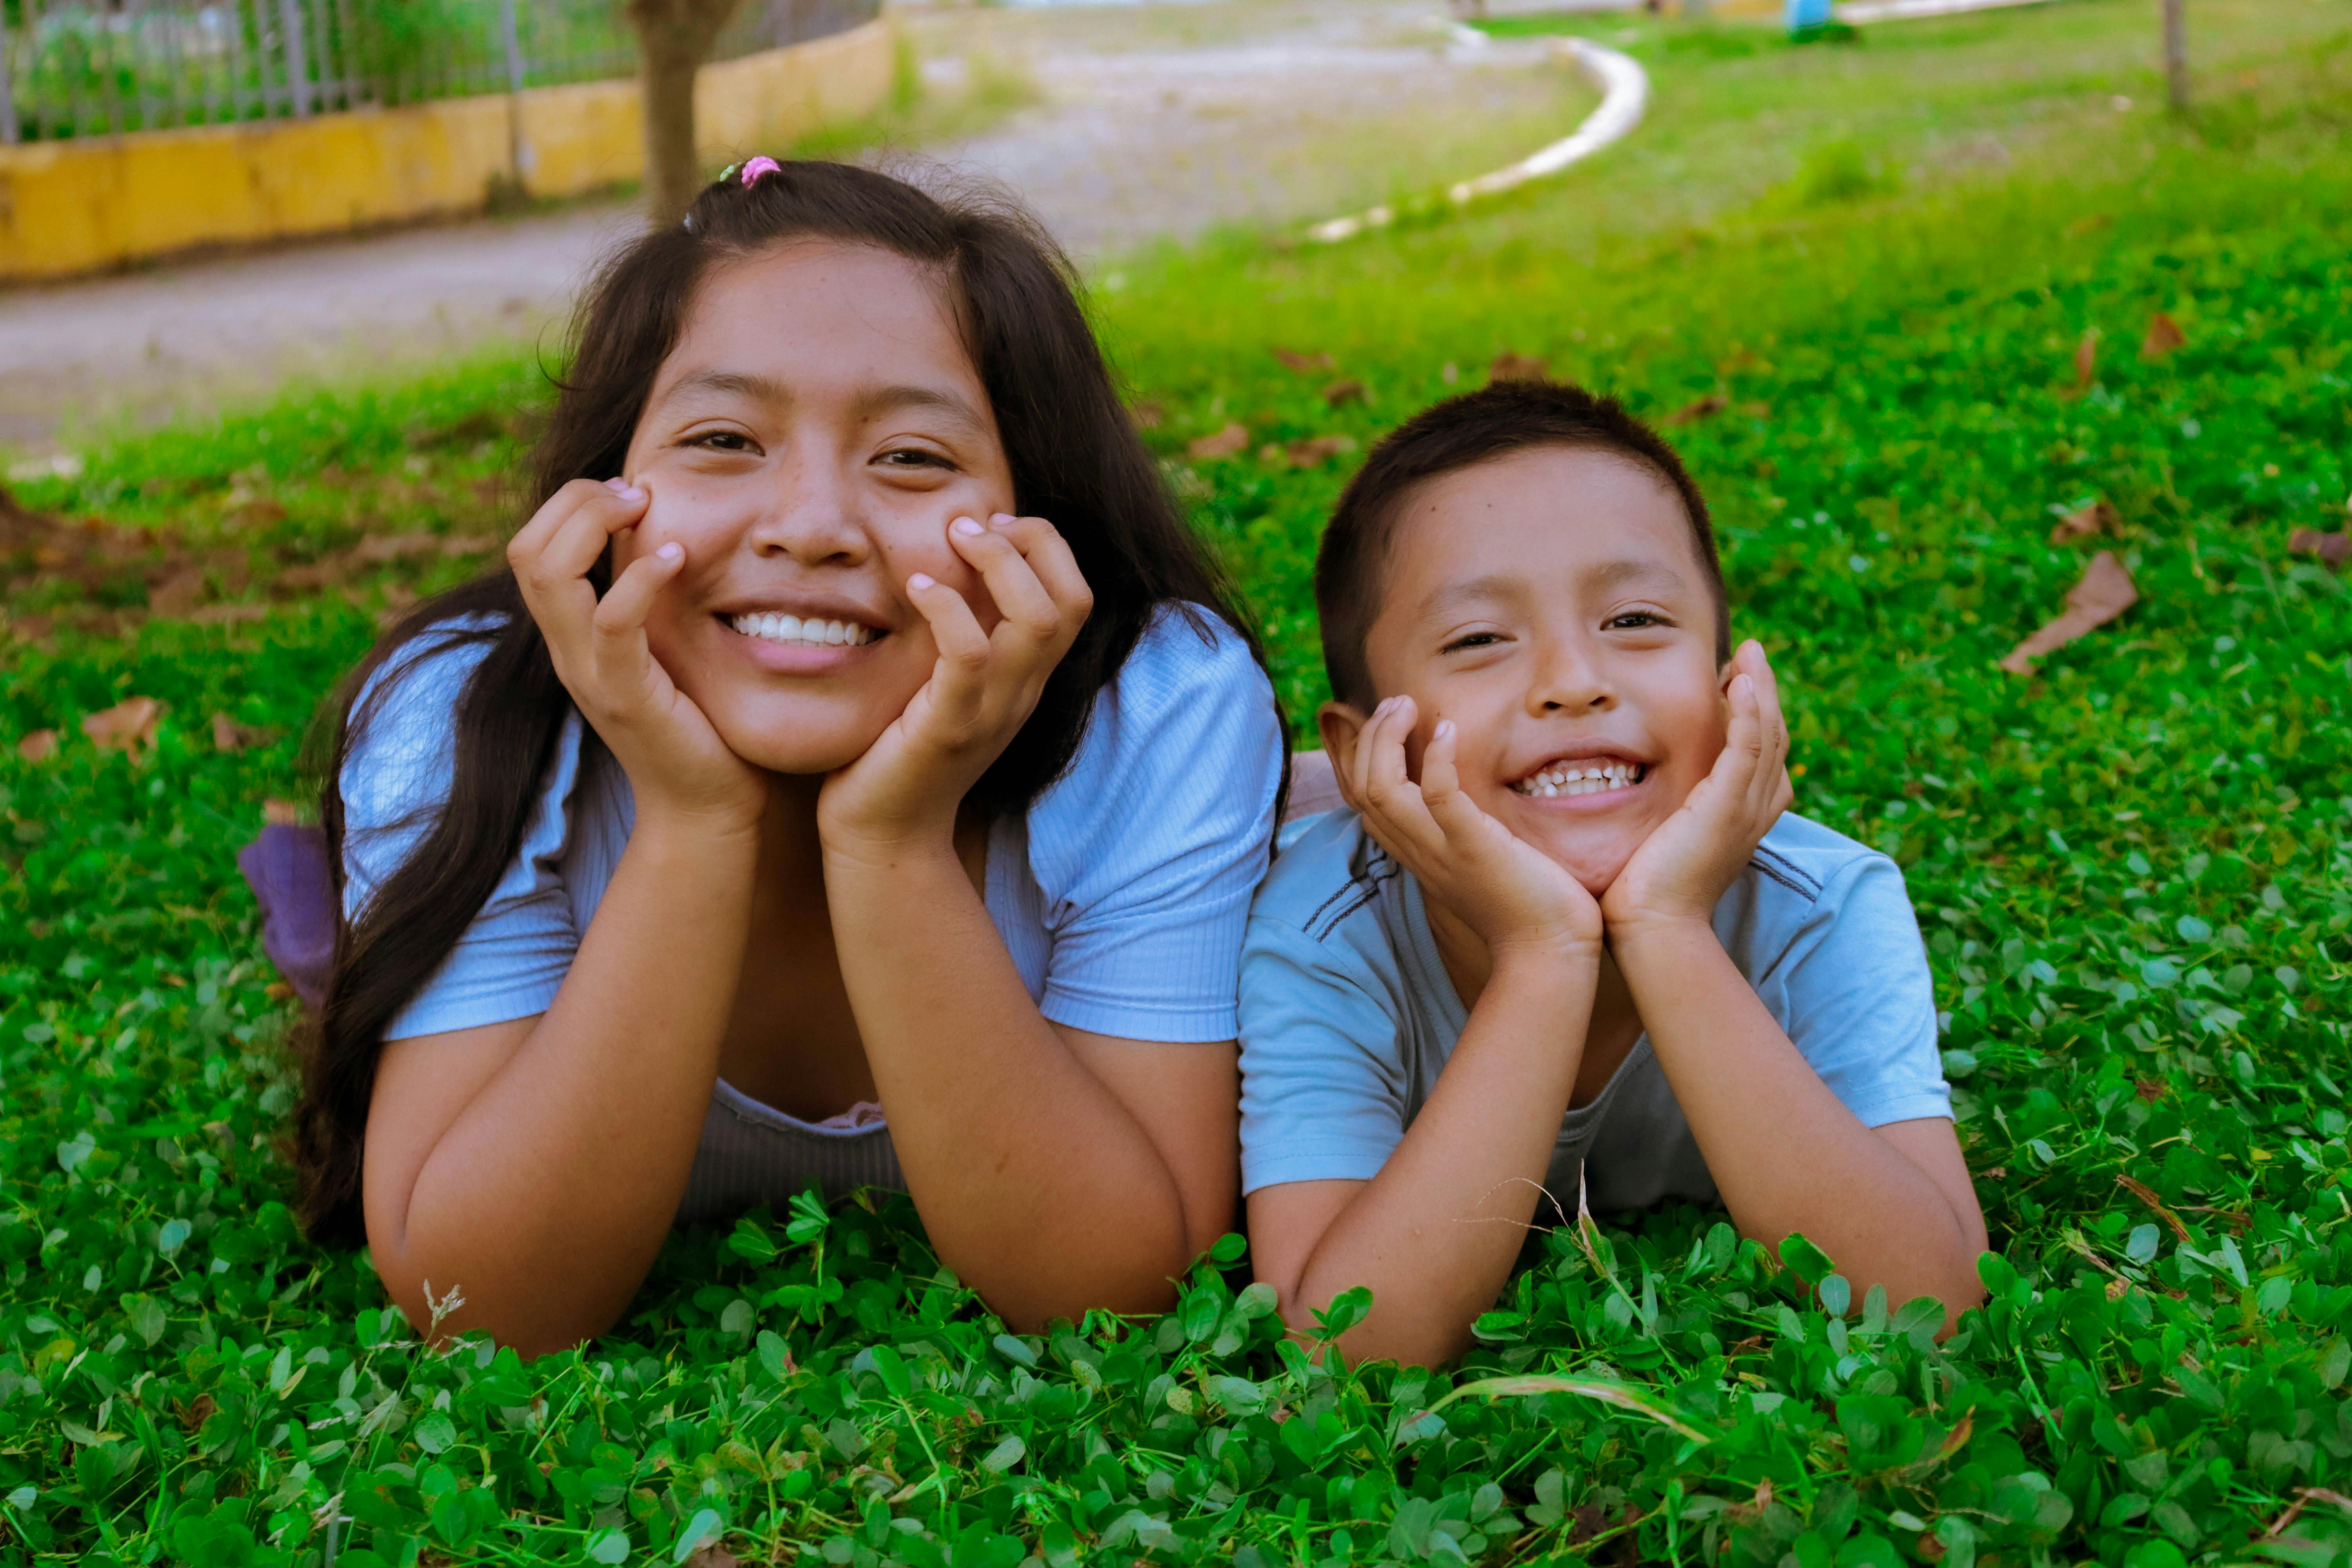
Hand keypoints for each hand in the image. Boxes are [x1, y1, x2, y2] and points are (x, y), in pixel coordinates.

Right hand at [508, 477, 766, 836]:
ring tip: (645, 507)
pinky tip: (678, 557)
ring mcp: (589, 673)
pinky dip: (639, 579)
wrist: (707, 807)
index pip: (531, 548)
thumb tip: (667, 532)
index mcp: (571, 636)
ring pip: (550, 576)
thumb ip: (651, 600)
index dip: (570, 504)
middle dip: (576, 501)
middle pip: (527, 550)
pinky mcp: (625, 695)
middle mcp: (567, 651)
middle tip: (634, 491)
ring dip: (594, 524)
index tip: (630, 491)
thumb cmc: (699, 722)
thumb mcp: (664, 647)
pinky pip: (612, 623)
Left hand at [818, 513, 1091, 853]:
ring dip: (997, 563)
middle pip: (1070, 601)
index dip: (1046, 546)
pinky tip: (914, 586)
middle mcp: (1023, 693)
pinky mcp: (949, 728)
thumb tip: (946, 561)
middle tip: (971, 523)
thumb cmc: (901, 748)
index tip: (994, 523)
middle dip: (1030, 542)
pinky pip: (969, 655)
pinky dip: (946, 608)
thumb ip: (962, 632)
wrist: (884, 834)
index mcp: (1028, 679)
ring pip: (1036, 621)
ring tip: (953, 538)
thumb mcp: (946, 682)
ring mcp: (993, 712)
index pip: (1075, 598)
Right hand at [1335, 695, 1600, 959]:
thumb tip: (1458, 795)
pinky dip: (1438, 756)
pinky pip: (1438, 795)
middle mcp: (1418, 851)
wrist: (1549, 953)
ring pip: (1380, 788)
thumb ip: (1459, 830)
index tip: (1389, 721)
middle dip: (1370, 736)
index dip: (1361, 754)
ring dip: (1387, 738)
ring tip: (1408, 706)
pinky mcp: (1474, 848)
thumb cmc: (1526, 905)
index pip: (1362, 799)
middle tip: (1397, 704)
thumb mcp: (1477, 861)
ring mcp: (1441, 851)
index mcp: (1416, 853)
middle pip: (1361, 787)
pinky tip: (1448, 729)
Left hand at [1601, 639, 1792, 935]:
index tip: (1735, 681)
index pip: (1759, 754)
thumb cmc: (1644, 891)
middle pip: (1772, 736)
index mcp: (1742, 816)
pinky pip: (1748, 748)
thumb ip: (1668, 812)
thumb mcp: (1663, 840)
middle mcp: (1755, 809)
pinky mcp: (1728, 807)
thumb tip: (1641, 790)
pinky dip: (1749, 712)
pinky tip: (1741, 682)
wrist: (1652, 928)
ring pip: (1766, 735)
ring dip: (1760, 689)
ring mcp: (1745, 808)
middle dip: (1764, 693)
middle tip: (1750, 655)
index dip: (1754, 715)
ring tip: (1750, 654)